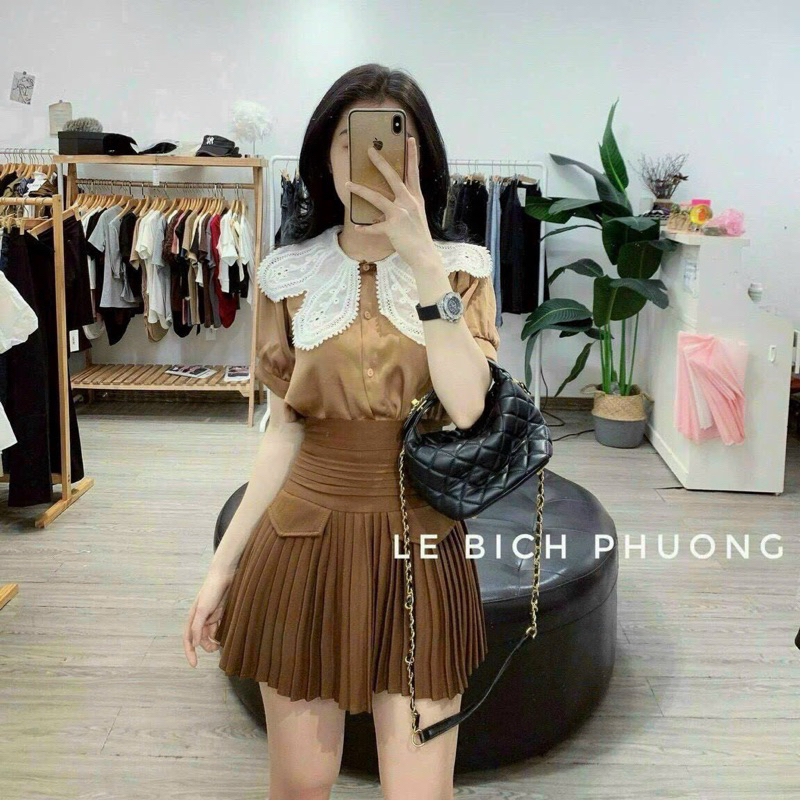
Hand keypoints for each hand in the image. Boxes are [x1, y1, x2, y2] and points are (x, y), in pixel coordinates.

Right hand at [183, 567, 235, 667]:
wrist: (225, 576)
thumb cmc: (211, 591)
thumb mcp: (202, 610)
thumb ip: (197, 627)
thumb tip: (193, 644)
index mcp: (192, 618)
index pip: (187, 639)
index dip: (189, 653)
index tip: (194, 665)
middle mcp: (200, 618)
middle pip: (200, 639)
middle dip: (206, 646)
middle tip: (216, 648)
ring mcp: (210, 616)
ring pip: (210, 634)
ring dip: (214, 640)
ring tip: (221, 643)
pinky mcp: (220, 613)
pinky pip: (219, 627)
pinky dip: (221, 632)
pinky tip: (226, 635)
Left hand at [345, 137, 439, 270]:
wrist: (424, 255)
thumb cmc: (419, 235)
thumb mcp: (417, 214)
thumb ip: (406, 203)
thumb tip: (389, 197)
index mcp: (416, 198)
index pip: (414, 172)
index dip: (412, 155)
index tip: (409, 138)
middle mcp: (409, 202)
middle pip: (393, 177)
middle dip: (380, 162)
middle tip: (369, 150)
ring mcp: (400, 214)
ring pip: (377, 198)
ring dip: (360, 190)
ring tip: (348, 184)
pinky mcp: (392, 228)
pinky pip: (374, 227)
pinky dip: (365, 228)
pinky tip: (357, 226)